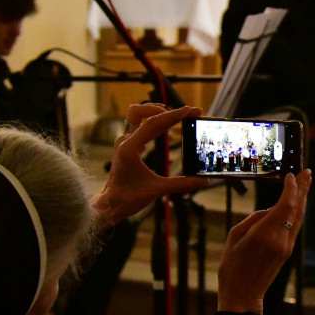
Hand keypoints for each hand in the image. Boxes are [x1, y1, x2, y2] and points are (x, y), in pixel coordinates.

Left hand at [91, 104, 210, 230]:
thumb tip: (204, 180)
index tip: (190, 111)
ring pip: (137, 115)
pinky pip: (138, 125)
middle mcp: (125, 141)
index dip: (173, 115)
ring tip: (175, 114)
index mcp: (130, 148)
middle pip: (143, 113)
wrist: (109, 205)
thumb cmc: (128, 198)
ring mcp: (124, 142)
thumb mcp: (157, 190)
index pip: (152, 123)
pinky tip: (165, 126)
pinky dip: (152, 121)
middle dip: (167, 110)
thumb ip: (181, 184)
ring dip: (156, 111)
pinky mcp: (126, 146)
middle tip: (188, 112)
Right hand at [217, 170, 310, 313]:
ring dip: (302, 199)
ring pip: (298, 217)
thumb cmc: (232, 266)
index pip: (284, 206)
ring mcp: (286, 246)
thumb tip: (270, 210)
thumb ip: (254, 219)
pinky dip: (297, 211)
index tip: (291, 175)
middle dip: (302, 189)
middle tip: (306, 172)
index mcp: (264, 234)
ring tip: (305, 182)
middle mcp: (279, 239)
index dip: (291, 189)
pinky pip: (294, 226)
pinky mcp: (287, 251)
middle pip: (296, 209)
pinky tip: (297, 203)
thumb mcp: (234, 237)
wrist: (243, 294)